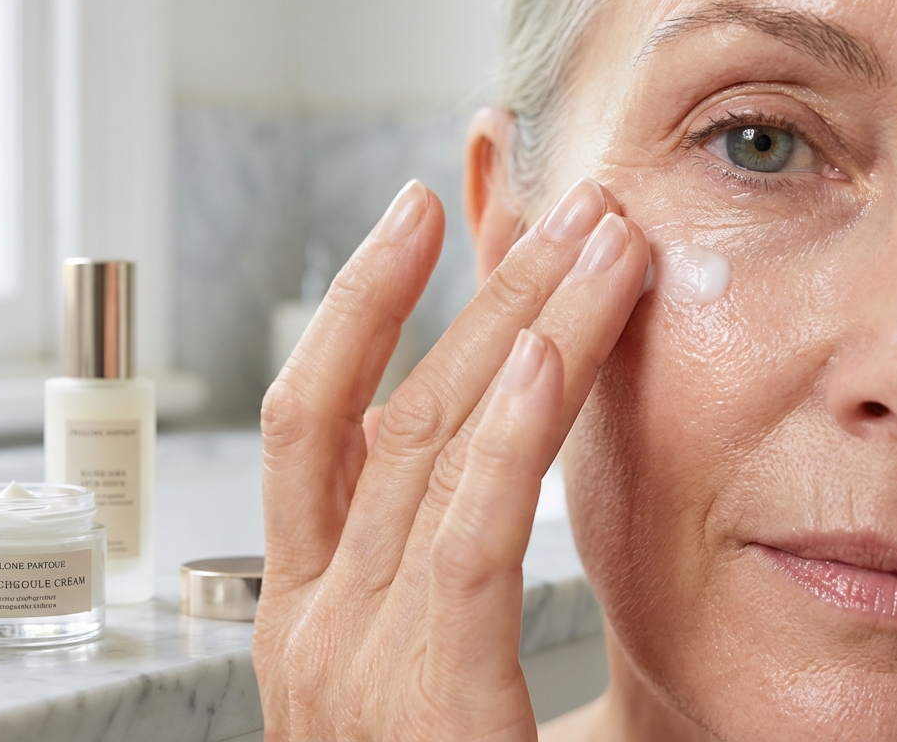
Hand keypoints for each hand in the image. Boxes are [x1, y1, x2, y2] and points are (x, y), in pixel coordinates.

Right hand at [255, 177, 648, 740]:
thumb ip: (442, 588)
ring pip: (421, 441)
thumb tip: (488, 494)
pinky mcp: (423, 693)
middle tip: (537, 204)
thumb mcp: (431, 679)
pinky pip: (465, 529)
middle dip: (458, 292)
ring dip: (513, 324)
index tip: (425, 226)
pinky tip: (550, 346)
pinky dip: (506, 431)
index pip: (326, 422)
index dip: (364, 309)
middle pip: (375, 409)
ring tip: (589, 238)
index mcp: (307, 615)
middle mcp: (309, 618)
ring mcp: (348, 653)